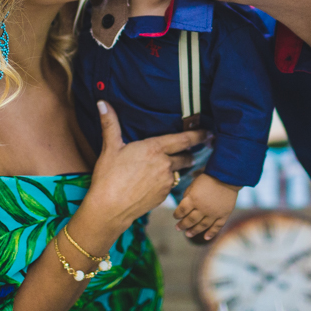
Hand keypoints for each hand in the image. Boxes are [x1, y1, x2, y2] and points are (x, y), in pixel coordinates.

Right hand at [86, 101, 205, 229]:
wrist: (110, 208)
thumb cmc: (108, 177)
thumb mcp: (110, 147)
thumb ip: (110, 124)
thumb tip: (102, 102)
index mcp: (155, 149)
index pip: (183, 139)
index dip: (198, 135)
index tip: (208, 132)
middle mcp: (165, 164)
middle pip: (185, 157)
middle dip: (189, 154)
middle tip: (191, 151)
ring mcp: (166, 181)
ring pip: (179, 171)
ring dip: (179, 168)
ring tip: (173, 166)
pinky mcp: (164, 196)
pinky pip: (171, 185)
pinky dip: (168, 181)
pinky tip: (157, 182)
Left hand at [173, 173, 239, 239]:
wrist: (227, 176)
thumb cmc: (208, 178)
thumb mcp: (194, 184)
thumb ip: (188, 195)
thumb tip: (183, 206)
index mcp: (194, 199)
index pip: (182, 211)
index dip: (177, 215)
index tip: (175, 217)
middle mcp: (203, 208)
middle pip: (190, 220)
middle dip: (182, 225)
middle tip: (178, 228)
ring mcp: (214, 213)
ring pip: (202, 225)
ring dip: (194, 231)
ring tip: (188, 234)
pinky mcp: (223, 215)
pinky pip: (217, 226)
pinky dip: (211, 233)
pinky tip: (206, 237)